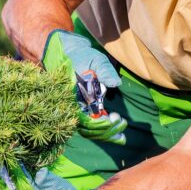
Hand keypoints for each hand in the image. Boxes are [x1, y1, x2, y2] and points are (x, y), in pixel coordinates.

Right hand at [44, 29, 127, 144]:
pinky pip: (90, 127)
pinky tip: (117, 132)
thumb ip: (104, 70)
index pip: (84, 119)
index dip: (100, 123)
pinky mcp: (82, 111)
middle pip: (88, 130)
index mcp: (73, 96)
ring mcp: (76, 110)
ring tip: (122, 134)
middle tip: (122, 122)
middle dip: (107, 131)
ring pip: (89, 131)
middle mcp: (72, 106)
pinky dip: (103, 132)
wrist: (68, 55)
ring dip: (106, 134)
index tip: (115, 118)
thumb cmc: (81, 56)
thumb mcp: (95, 59)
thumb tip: (115, 83)